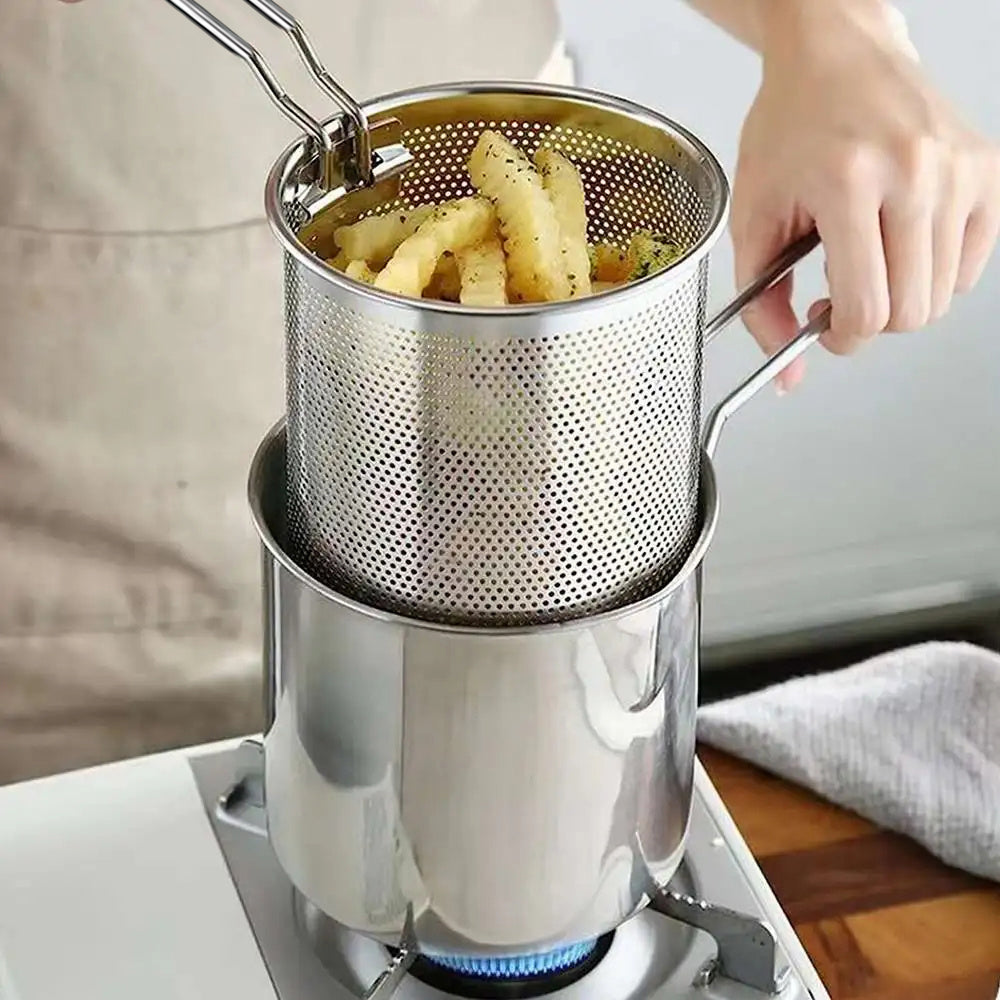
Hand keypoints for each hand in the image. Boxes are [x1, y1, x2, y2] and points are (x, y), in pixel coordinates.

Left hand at [734, 0, 999, 389]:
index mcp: (849, 183)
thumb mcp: (752, 219)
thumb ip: (762, 305)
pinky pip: (969, 265)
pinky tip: (899, 243)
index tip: (824, 327)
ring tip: (867, 260)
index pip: (867, 308)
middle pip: (912, 312)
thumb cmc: (789, 127)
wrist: (836, 53)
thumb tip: (788, 374)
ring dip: (900, 297)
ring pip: (942, 296)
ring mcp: (958, 169)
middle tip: (841, 293)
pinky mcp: (986, 169)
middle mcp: (914, 173)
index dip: (841, 337)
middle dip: (870, 323)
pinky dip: (934, 272)